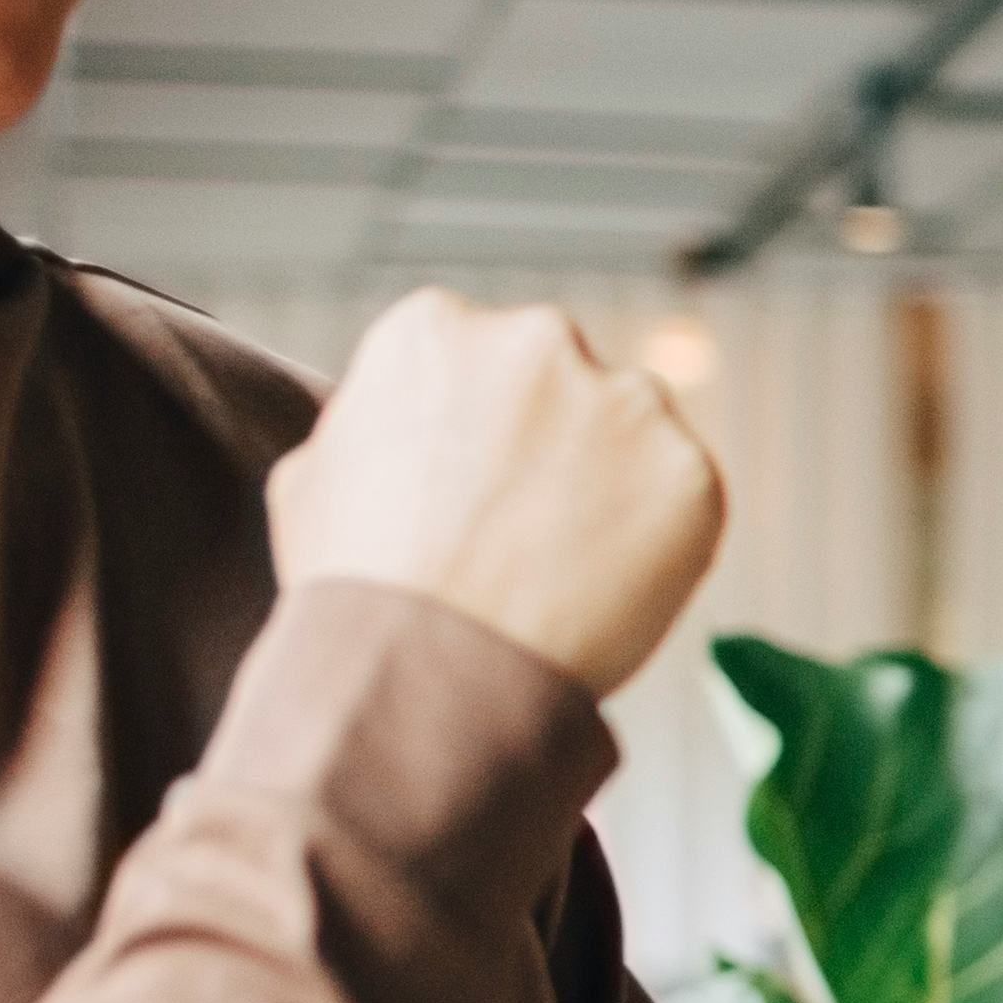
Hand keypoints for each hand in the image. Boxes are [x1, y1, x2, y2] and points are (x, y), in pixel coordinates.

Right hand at [266, 291, 722, 700]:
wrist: (424, 674)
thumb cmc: (352, 589)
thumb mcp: (313, 477)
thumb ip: (369, 423)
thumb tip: (393, 420)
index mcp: (437, 327)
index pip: (478, 358)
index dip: (478, 429)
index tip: (472, 487)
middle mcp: (538, 339)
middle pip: (563, 383)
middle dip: (553, 442)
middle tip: (526, 531)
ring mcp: (624, 401)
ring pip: (633, 433)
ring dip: (613, 483)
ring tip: (561, 570)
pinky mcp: (690, 471)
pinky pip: (684, 499)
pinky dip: (660, 541)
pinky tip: (603, 591)